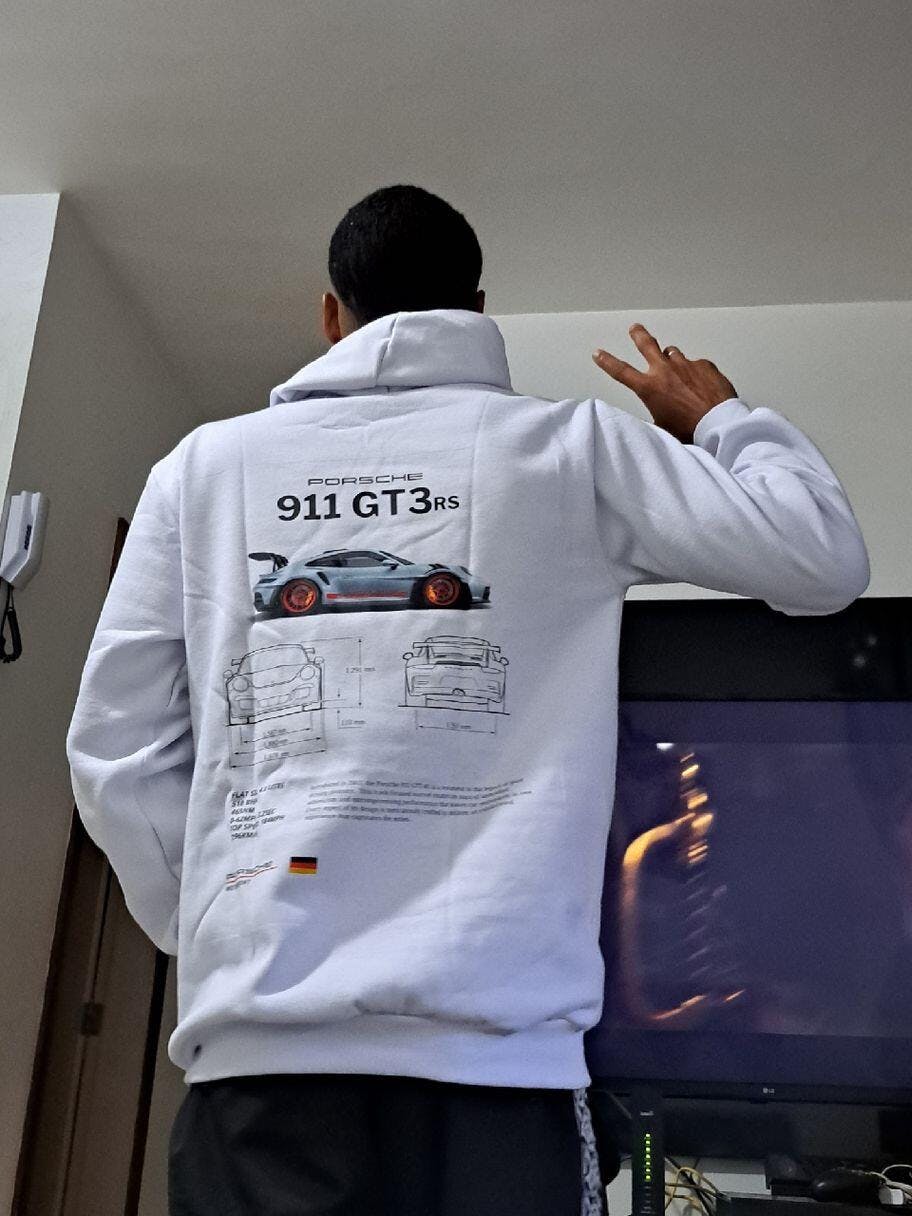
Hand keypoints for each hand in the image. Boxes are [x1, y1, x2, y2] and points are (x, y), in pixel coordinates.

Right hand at [592, 323, 737, 442]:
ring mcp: (685, 365)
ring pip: (673, 354)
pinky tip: (701, 386)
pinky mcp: (704, 365)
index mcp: (649, 388)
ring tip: (678, 373)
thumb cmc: (688, 430)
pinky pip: (696, 365)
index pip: (621, 372)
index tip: (598, 353)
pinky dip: (695, 373)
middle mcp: (664, 371)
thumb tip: (654, 409)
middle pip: (647, 345)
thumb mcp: (662, 426)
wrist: (718, 424)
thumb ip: (655, 411)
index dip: (607, 362)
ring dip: (671, 359)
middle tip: (635, 328)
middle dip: (639, 335)